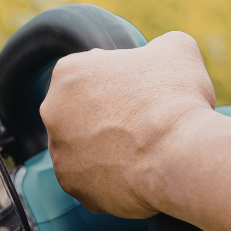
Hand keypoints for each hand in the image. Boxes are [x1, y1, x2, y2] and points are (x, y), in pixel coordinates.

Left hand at [39, 31, 215, 218]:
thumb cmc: (175, 99)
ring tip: (142, 150)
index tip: (139, 94)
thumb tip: (157, 55)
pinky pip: (88, 178)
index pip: (91, 74)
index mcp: (68, 72)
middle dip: (106, 116)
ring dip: (105, 148)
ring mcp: (58, 151)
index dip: (119, 83)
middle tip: (141, 123)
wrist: (177, 156)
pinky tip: (135, 172)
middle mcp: (52, 111)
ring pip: (83, 147)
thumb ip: (157, 46)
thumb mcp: (177, 50)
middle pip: (81, 112)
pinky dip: (108, 177)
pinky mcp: (70, 184)